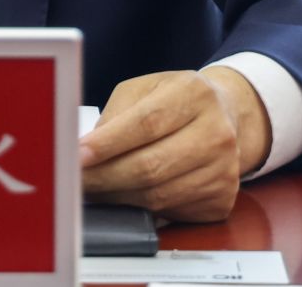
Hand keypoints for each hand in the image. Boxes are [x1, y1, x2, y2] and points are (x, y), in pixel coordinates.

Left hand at [79, 68, 266, 221]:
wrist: (225, 118)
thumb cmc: (174, 101)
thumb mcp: (144, 90)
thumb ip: (116, 115)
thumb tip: (86, 152)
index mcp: (194, 93)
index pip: (146, 123)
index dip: (108, 143)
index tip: (77, 156)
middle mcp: (216, 131)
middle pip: (151, 166)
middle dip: (104, 178)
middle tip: (75, 181)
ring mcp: (223, 169)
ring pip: (157, 195)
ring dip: (118, 197)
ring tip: (95, 191)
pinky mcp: (221, 199)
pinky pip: (171, 212)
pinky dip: (141, 210)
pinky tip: (126, 198)